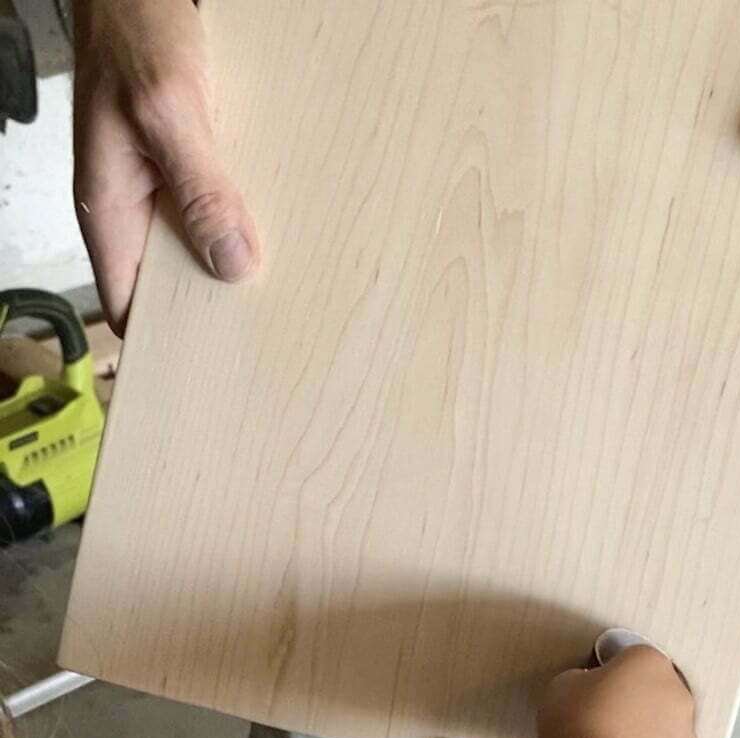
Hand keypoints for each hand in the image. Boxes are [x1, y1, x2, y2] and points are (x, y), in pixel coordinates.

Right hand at [72, 0, 258, 332]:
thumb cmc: (135, 30)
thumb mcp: (169, 111)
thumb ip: (199, 188)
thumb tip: (231, 264)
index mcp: (108, 210)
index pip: (130, 306)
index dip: (168, 338)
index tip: (216, 358)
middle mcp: (133, 210)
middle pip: (172, 286)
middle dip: (212, 307)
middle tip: (267, 332)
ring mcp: (160, 191)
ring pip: (199, 250)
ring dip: (234, 263)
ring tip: (284, 293)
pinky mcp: (188, 170)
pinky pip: (217, 212)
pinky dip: (244, 224)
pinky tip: (279, 234)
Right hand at [538, 646, 694, 737]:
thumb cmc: (579, 728)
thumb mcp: (562, 685)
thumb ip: (581, 678)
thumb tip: (586, 688)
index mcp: (648, 660)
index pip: (627, 654)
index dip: (605, 669)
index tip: (588, 684)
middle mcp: (675, 689)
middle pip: (648, 686)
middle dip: (628, 696)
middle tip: (597, 714)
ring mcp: (684, 727)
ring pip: (658, 719)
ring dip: (639, 726)